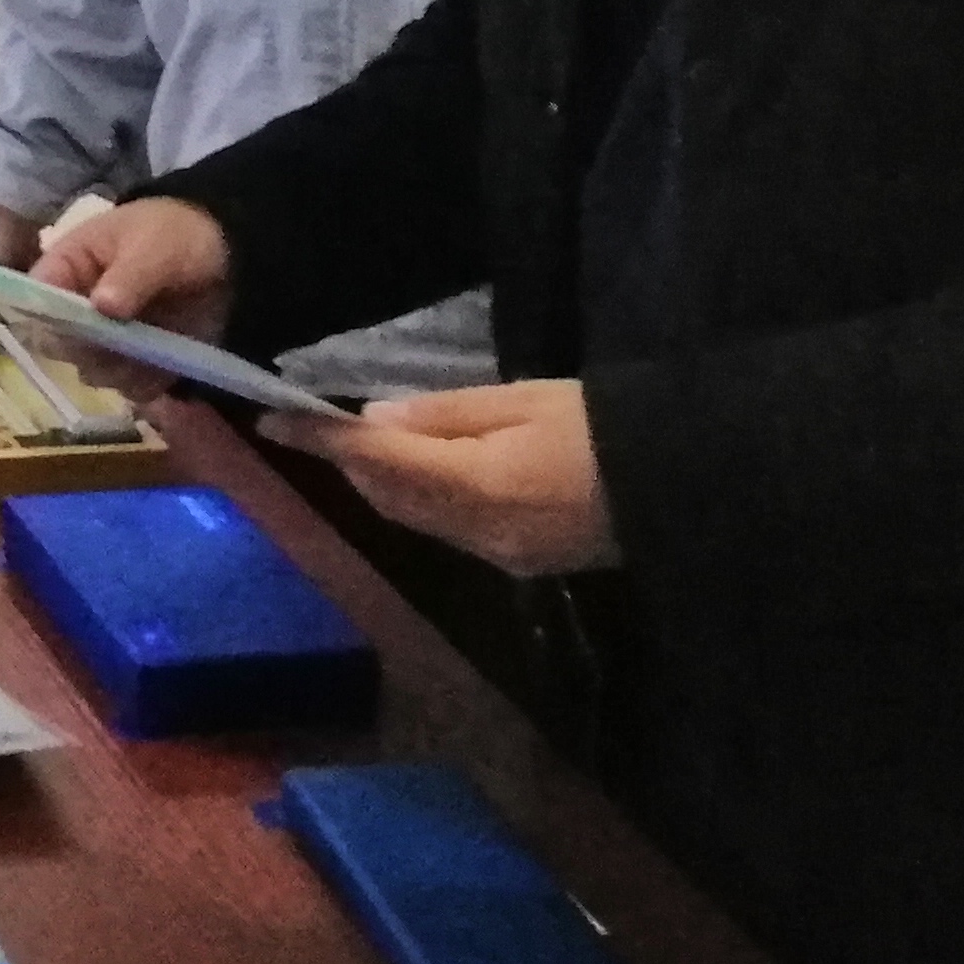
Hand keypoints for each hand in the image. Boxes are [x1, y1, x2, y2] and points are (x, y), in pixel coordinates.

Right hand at [30, 197, 233, 396]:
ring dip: (124, 370)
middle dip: (92, 350)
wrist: (223, 251)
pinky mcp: (136, 362)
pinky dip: (150, 387)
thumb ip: (129, 275)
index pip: (35, 299)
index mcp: (67, 268)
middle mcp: (76, 309)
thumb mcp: (155, 245)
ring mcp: (105, 339)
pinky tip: (170, 369)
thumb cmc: (176, 233)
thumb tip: (101, 306)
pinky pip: (130, 389)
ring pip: (94, 372)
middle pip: (59, 346)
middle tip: (127, 340)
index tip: (83, 327)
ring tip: (157, 350)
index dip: (50, 318)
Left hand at [263, 380, 614, 577]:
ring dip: (379, 485)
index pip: (378, 462)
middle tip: (316, 424)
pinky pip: (448, 532)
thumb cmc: (608, 424)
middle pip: (389, 499)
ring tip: (356, 445)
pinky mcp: (520, 564)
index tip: (274, 419)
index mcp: (480, 486)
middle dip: (348, 465)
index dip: (322, 441)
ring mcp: (501, 556)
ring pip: (415, 520)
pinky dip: (419, 502)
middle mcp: (480, 534)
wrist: (689, 484)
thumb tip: (375, 423)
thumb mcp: (525, 399)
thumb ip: (445, 416)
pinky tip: (417, 474)